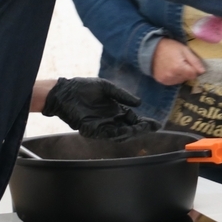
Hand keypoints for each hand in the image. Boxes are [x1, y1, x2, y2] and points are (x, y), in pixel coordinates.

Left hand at [41, 77, 160, 140]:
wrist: (65, 91)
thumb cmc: (84, 87)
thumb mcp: (106, 87)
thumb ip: (122, 95)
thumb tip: (139, 103)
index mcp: (116, 110)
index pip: (133, 120)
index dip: (145, 123)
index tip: (156, 125)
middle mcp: (110, 120)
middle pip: (129, 129)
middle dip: (141, 129)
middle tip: (151, 128)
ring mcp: (101, 125)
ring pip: (119, 134)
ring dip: (130, 133)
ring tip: (140, 129)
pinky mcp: (91, 129)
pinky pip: (105, 134)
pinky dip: (116, 134)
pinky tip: (124, 131)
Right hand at [152, 38, 205, 85]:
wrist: (151, 48)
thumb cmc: (169, 47)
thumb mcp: (184, 50)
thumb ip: (194, 61)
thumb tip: (203, 71)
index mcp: (179, 68)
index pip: (193, 75)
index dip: (193, 68)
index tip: (189, 62)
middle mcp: (172, 76)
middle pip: (187, 78)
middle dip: (187, 72)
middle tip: (180, 62)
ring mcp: (166, 80)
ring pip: (180, 81)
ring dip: (180, 75)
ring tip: (174, 65)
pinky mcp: (161, 81)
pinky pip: (172, 82)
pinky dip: (173, 77)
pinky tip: (170, 69)